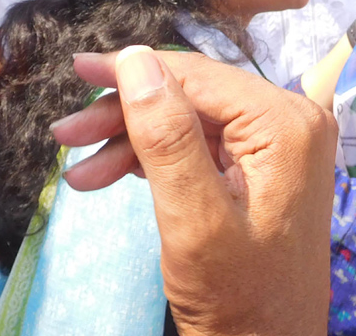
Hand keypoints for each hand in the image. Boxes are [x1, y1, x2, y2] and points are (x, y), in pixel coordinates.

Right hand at [54, 48, 334, 335]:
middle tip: (65, 132)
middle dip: (126, 112)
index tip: (77, 68)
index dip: (133, 69)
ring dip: (132, 138)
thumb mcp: (193, 218)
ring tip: (77, 167)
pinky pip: (202, 145)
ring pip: (191, 119)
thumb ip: (166, 136)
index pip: (199, 75)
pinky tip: (106, 175)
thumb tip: (136, 59)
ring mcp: (280, 144)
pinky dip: (154, 159)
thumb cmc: (237, 296)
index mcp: (285, 122)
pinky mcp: (264, 168)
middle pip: (193, 95)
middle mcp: (291, 120)